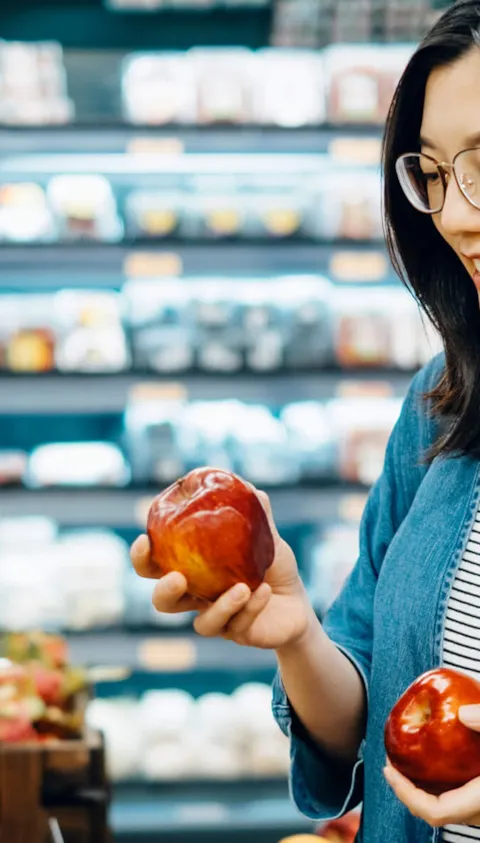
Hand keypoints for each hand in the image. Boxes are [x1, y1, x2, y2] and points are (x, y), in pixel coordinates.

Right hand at [130, 489, 312, 650]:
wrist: (297, 603)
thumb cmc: (272, 566)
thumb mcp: (266, 538)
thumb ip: (256, 515)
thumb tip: (251, 489)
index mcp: (193, 570)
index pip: (155, 566)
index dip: (142, 557)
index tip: (144, 540)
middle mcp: (197, 597)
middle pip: (163, 602)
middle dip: (164, 591)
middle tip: (177, 578)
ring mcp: (216, 619)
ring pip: (202, 624)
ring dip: (221, 605)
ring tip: (242, 586)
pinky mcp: (238, 634)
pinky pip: (238, 625)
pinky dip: (251, 608)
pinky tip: (264, 592)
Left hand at [384, 704, 479, 826]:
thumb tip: (462, 712)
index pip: (435, 812)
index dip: (406, 795)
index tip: (388, 770)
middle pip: (439, 814)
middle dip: (411, 792)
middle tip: (393, 765)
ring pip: (452, 810)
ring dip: (428, 790)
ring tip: (412, 761)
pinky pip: (463, 801)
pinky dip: (447, 786)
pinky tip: (443, 760)